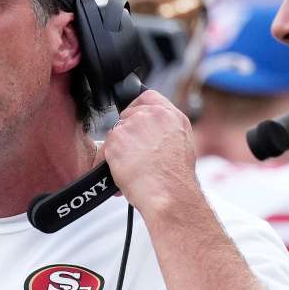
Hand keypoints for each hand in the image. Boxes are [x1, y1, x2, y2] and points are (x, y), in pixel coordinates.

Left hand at [101, 89, 201, 218]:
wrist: (168, 192)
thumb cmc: (175, 178)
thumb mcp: (182, 145)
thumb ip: (165, 131)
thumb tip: (152, 135)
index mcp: (171, 116)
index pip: (147, 97)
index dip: (138, 110)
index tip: (136, 123)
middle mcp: (152, 115)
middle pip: (128, 115)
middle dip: (127, 134)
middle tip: (135, 154)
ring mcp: (133, 124)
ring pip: (117, 132)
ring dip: (120, 148)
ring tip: (133, 166)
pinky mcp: (116, 137)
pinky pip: (107, 146)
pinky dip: (110, 159)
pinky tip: (124, 170)